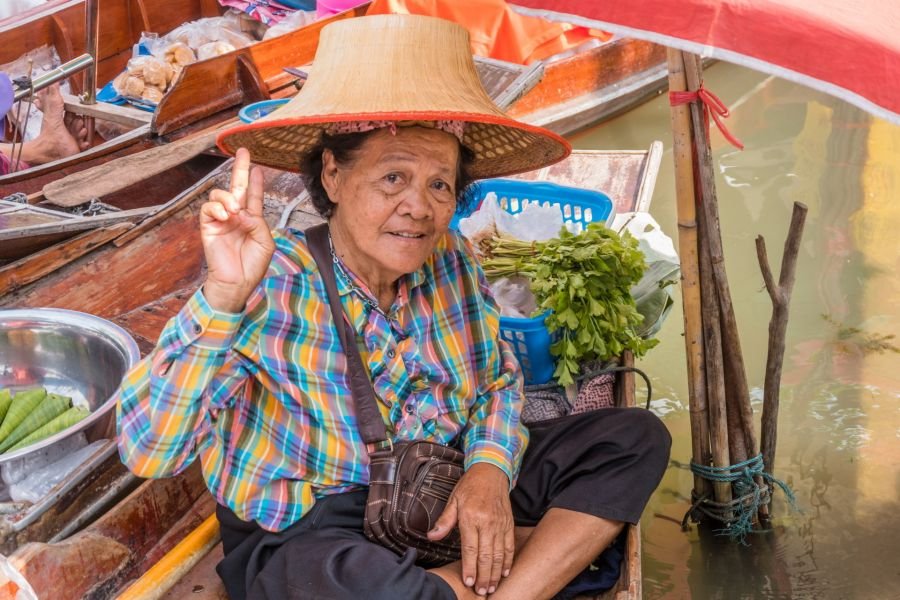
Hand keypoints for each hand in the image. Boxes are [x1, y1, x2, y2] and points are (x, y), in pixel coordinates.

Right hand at [200, 148, 273, 312]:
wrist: (237, 283)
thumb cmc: (253, 265)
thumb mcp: (265, 242)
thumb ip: (258, 223)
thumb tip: (242, 210)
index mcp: (252, 219)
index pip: (253, 196)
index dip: (256, 182)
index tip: (259, 168)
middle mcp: (236, 216)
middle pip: (237, 187)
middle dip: (240, 168)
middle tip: (243, 151)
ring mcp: (221, 220)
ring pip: (220, 195)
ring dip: (228, 199)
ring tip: (234, 211)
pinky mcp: (208, 226)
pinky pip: (208, 208)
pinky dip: (217, 208)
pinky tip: (226, 216)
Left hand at [428, 463, 513, 595]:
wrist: (491, 471)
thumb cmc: (470, 486)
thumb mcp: (453, 500)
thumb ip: (444, 521)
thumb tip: (431, 536)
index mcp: (471, 517)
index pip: (470, 548)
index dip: (470, 567)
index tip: (469, 582)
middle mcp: (487, 522)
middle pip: (486, 555)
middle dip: (484, 576)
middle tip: (482, 592)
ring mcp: (500, 524)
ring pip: (499, 553)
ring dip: (496, 573)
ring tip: (492, 587)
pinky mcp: (508, 523)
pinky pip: (509, 545)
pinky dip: (508, 560)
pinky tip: (505, 572)